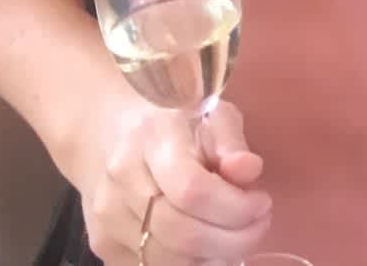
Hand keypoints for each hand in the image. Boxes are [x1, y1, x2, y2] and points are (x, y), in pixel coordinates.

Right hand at [75, 98, 272, 264]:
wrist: (106, 137)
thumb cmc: (174, 123)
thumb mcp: (212, 116)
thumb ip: (232, 143)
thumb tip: (249, 170)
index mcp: (152, 139)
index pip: (193, 189)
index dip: (235, 206)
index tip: (262, 203)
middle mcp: (122, 181)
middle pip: (181, 232)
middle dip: (233, 238)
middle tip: (259, 225)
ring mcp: (108, 218)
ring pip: (167, 258)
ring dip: (214, 255)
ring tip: (238, 234)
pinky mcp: (104, 246)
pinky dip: (190, 263)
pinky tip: (209, 246)